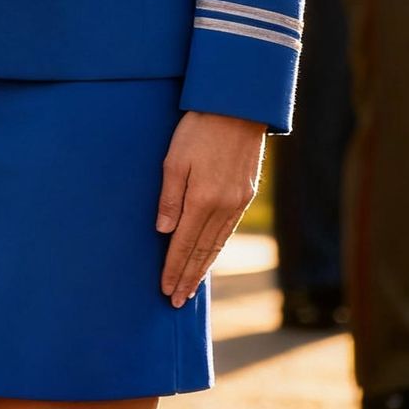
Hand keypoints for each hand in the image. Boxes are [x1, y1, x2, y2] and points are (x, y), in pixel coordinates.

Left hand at [156, 110, 266, 305]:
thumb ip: (169, 198)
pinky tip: (209, 257)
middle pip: (202, 251)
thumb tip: (163, 232)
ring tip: (191, 287)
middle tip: (177, 300)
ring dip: (203, 267)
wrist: (237, 109)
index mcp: (203, 200)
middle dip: (188, 276)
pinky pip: (228, 231)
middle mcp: (224, 207)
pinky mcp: (246, 195)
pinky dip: (217, 248)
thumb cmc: (198, 130)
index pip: (183, 243)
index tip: (165, 289)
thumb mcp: (175, 159)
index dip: (173, 268)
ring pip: (217, 244)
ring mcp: (238, 203)